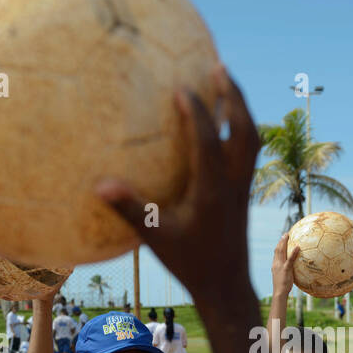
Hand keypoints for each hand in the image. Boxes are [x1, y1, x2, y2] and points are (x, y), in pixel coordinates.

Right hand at [97, 68, 258, 305]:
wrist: (226, 286)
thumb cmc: (189, 262)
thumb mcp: (155, 238)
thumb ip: (130, 209)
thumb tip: (100, 184)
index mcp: (212, 191)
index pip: (207, 141)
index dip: (197, 112)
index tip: (182, 86)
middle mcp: (233, 183)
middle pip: (244, 130)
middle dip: (233, 96)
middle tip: (219, 66)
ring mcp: (242, 186)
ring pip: (252, 138)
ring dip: (241, 107)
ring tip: (226, 82)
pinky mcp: (244, 191)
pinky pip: (248, 150)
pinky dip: (241, 127)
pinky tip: (227, 118)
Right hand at [272, 231, 300, 295]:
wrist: (279, 293)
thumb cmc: (283, 287)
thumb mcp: (284, 277)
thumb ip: (287, 271)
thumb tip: (293, 269)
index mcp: (275, 265)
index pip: (276, 253)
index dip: (278, 245)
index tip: (282, 240)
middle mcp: (276, 264)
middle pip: (277, 249)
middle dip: (281, 241)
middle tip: (285, 234)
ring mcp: (280, 266)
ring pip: (281, 251)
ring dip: (284, 242)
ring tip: (288, 236)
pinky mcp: (285, 269)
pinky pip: (290, 259)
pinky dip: (293, 252)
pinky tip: (298, 247)